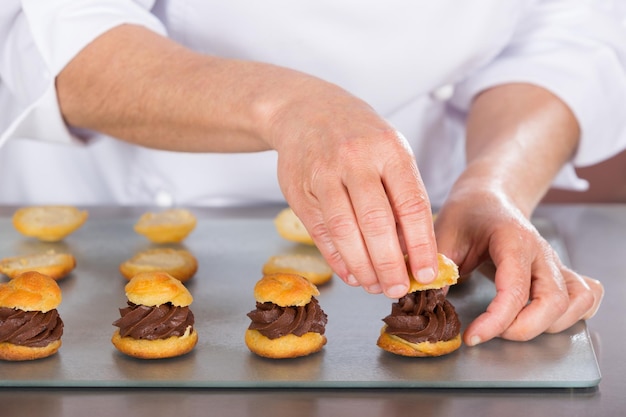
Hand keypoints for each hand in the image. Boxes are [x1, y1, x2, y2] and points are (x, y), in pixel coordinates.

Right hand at [267, 79, 437, 297]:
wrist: (305, 110)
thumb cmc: (359, 136)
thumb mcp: (390, 151)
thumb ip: (402, 194)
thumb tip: (414, 250)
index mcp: (389, 149)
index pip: (411, 204)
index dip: (421, 244)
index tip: (427, 273)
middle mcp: (356, 159)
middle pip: (376, 223)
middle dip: (390, 264)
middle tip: (398, 290)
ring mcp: (324, 174)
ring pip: (345, 231)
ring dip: (362, 267)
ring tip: (375, 286)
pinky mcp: (299, 189)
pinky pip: (321, 232)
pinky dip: (337, 259)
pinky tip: (351, 274)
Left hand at [435, 189, 603, 345]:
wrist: (486, 200)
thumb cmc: (466, 216)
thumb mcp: (444, 234)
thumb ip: (438, 265)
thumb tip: (430, 300)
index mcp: (513, 240)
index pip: (515, 289)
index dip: (496, 320)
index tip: (473, 336)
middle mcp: (540, 252)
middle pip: (553, 301)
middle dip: (523, 328)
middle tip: (489, 333)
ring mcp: (554, 263)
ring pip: (575, 302)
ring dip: (549, 325)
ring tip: (512, 327)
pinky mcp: (560, 272)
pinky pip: (586, 296)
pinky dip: (573, 314)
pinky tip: (545, 319)